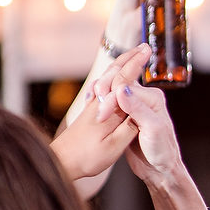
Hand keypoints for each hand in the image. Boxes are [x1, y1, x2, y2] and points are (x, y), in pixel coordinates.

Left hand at [51, 45, 149, 179]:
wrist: (62, 162)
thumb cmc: (87, 158)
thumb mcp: (113, 147)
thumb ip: (128, 127)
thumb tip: (141, 109)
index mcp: (109, 109)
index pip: (125, 79)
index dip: (136, 63)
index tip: (148, 49)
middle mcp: (99, 102)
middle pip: (115, 73)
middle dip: (129, 58)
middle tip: (143, 47)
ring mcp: (94, 106)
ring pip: (109, 79)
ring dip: (122, 66)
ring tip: (133, 58)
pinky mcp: (92, 112)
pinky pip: (105, 88)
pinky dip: (115, 79)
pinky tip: (116, 81)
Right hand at [91, 47, 181, 183]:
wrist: (160, 170)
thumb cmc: (162, 151)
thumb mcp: (153, 130)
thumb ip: (139, 109)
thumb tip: (122, 89)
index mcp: (153, 97)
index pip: (125, 88)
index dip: (111, 100)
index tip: (102, 116)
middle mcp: (143, 99)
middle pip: (116, 86)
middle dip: (102, 97)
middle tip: (97, 115)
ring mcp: (133, 107)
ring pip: (111, 95)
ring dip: (99, 100)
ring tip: (93, 112)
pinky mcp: (124, 118)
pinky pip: (109, 106)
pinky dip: (100, 106)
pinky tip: (93, 112)